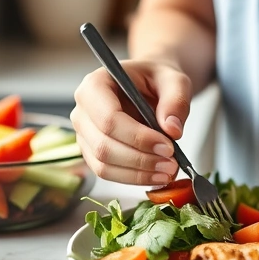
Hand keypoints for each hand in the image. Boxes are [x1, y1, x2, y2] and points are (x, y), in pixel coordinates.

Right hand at [71, 59, 191, 184]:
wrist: (150, 87)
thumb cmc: (156, 80)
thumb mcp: (174, 80)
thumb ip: (176, 100)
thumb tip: (172, 130)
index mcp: (95, 84)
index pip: (109, 118)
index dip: (138, 137)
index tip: (167, 146)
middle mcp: (82, 111)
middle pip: (103, 145)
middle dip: (140, 160)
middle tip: (171, 164)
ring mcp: (84, 134)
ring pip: (103, 165)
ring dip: (137, 174)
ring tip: (168, 172)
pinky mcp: (92, 153)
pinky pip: (108, 173)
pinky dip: (133, 178)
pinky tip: (156, 176)